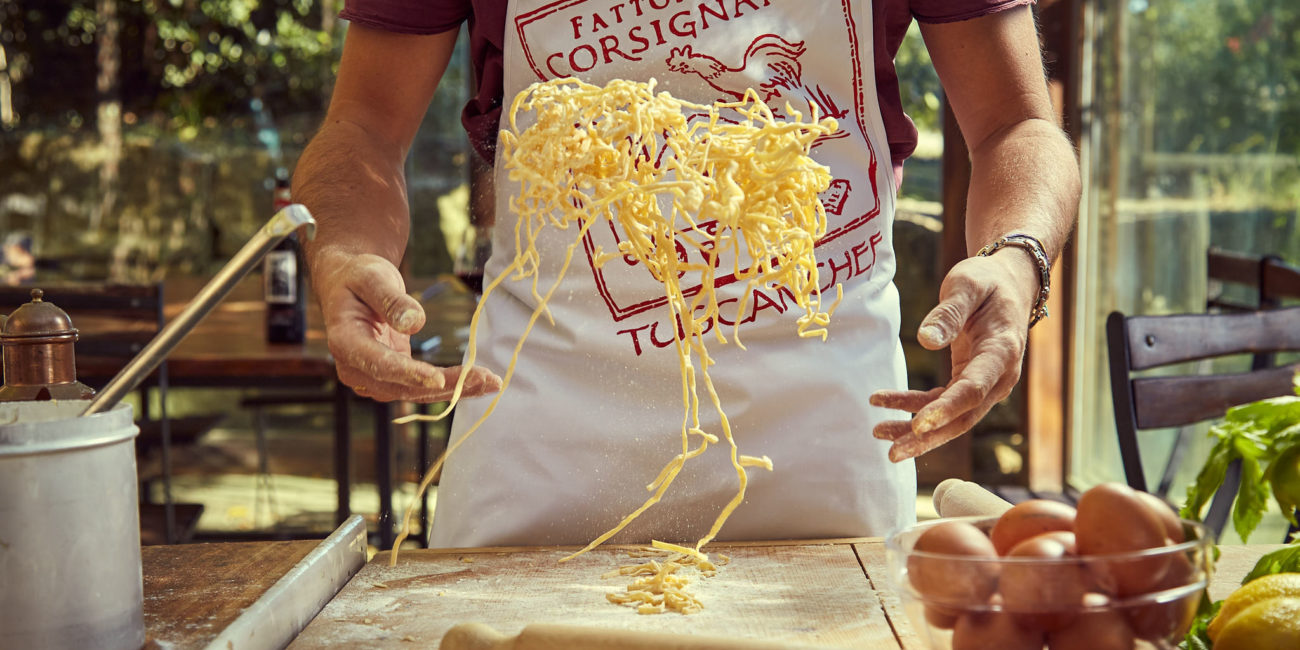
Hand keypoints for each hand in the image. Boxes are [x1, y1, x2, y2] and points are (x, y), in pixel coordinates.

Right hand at [314, 251, 500, 402]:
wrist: (349, 284)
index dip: (408, 374)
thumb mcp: (373, 277)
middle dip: (445, 386)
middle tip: (485, 379)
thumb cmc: (359, 276)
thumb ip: (390, 299)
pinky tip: (478, 382)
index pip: (378, 364)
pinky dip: (450, 386)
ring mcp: (372, 377)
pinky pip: (421, 387)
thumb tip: (415, 322)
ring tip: (491, 382)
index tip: (438, 380)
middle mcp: (355, 368)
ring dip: (454, 390)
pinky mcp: (391, 378)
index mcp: (344, 342)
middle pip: (402, 386)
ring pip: (415, 392)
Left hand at [870, 252, 1036, 461]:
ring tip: (878, 432)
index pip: (973, 390)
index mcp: (1002, 352)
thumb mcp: (967, 284)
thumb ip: (949, 312)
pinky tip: (884, 404)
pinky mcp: (970, 383)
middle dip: (927, 437)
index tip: (918, 424)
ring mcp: (986, 384)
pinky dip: (914, 408)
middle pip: (963, 417)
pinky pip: (942, 403)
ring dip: (916, 430)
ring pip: (952, 418)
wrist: (1009, 284)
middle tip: (892, 452)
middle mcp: (999, 376)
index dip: (946, 409)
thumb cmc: (987, 281)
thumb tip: (925, 340)